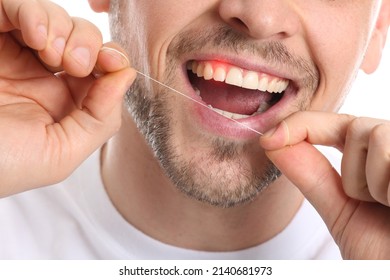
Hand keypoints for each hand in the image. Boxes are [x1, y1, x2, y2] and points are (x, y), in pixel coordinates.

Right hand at [0, 0, 135, 194]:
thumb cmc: (4, 164)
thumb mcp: (63, 152)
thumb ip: (101, 117)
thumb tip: (127, 75)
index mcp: (65, 102)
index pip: (102, 67)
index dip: (113, 57)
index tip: (113, 61)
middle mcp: (43, 75)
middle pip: (83, 38)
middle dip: (88, 43)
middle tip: (74, 64)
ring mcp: (15, 54)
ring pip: (54, 17)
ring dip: (63, 27)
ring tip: (49, 53)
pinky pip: (13, 6)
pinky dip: (31, 12)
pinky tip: (35, 36)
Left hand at [260, 111, 389, 258]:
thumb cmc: (382, 256)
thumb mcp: (342, 212)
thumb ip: (310, 174)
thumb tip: (272, 140)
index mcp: (383, 162)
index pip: (342, 126)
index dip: (303, 125)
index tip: (269, 139)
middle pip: (359, 127)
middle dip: (354, 173)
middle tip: (375, 206)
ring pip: (376, 134)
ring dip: (374, 182)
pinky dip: (388, 187)